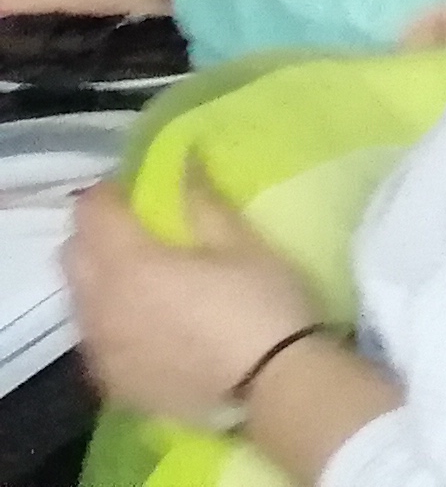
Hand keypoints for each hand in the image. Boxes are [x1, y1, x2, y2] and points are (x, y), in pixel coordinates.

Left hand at [67, 186, 322, 428]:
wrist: (272, 386)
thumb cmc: (262, 304)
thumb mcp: (243, 243)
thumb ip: (203, 201)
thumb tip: (184, 159)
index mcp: (130, 262)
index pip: (93, 211)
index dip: (112, 192)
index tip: (137, 188)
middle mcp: (100, 303)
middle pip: (73, 253)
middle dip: (96, 233)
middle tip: (135, 229)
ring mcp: (101, 345)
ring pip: (79, 298)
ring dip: (98, 279)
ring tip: (140, 280)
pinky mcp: (110, 378)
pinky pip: (93, 337)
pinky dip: (109, 320)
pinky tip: (145, 324)